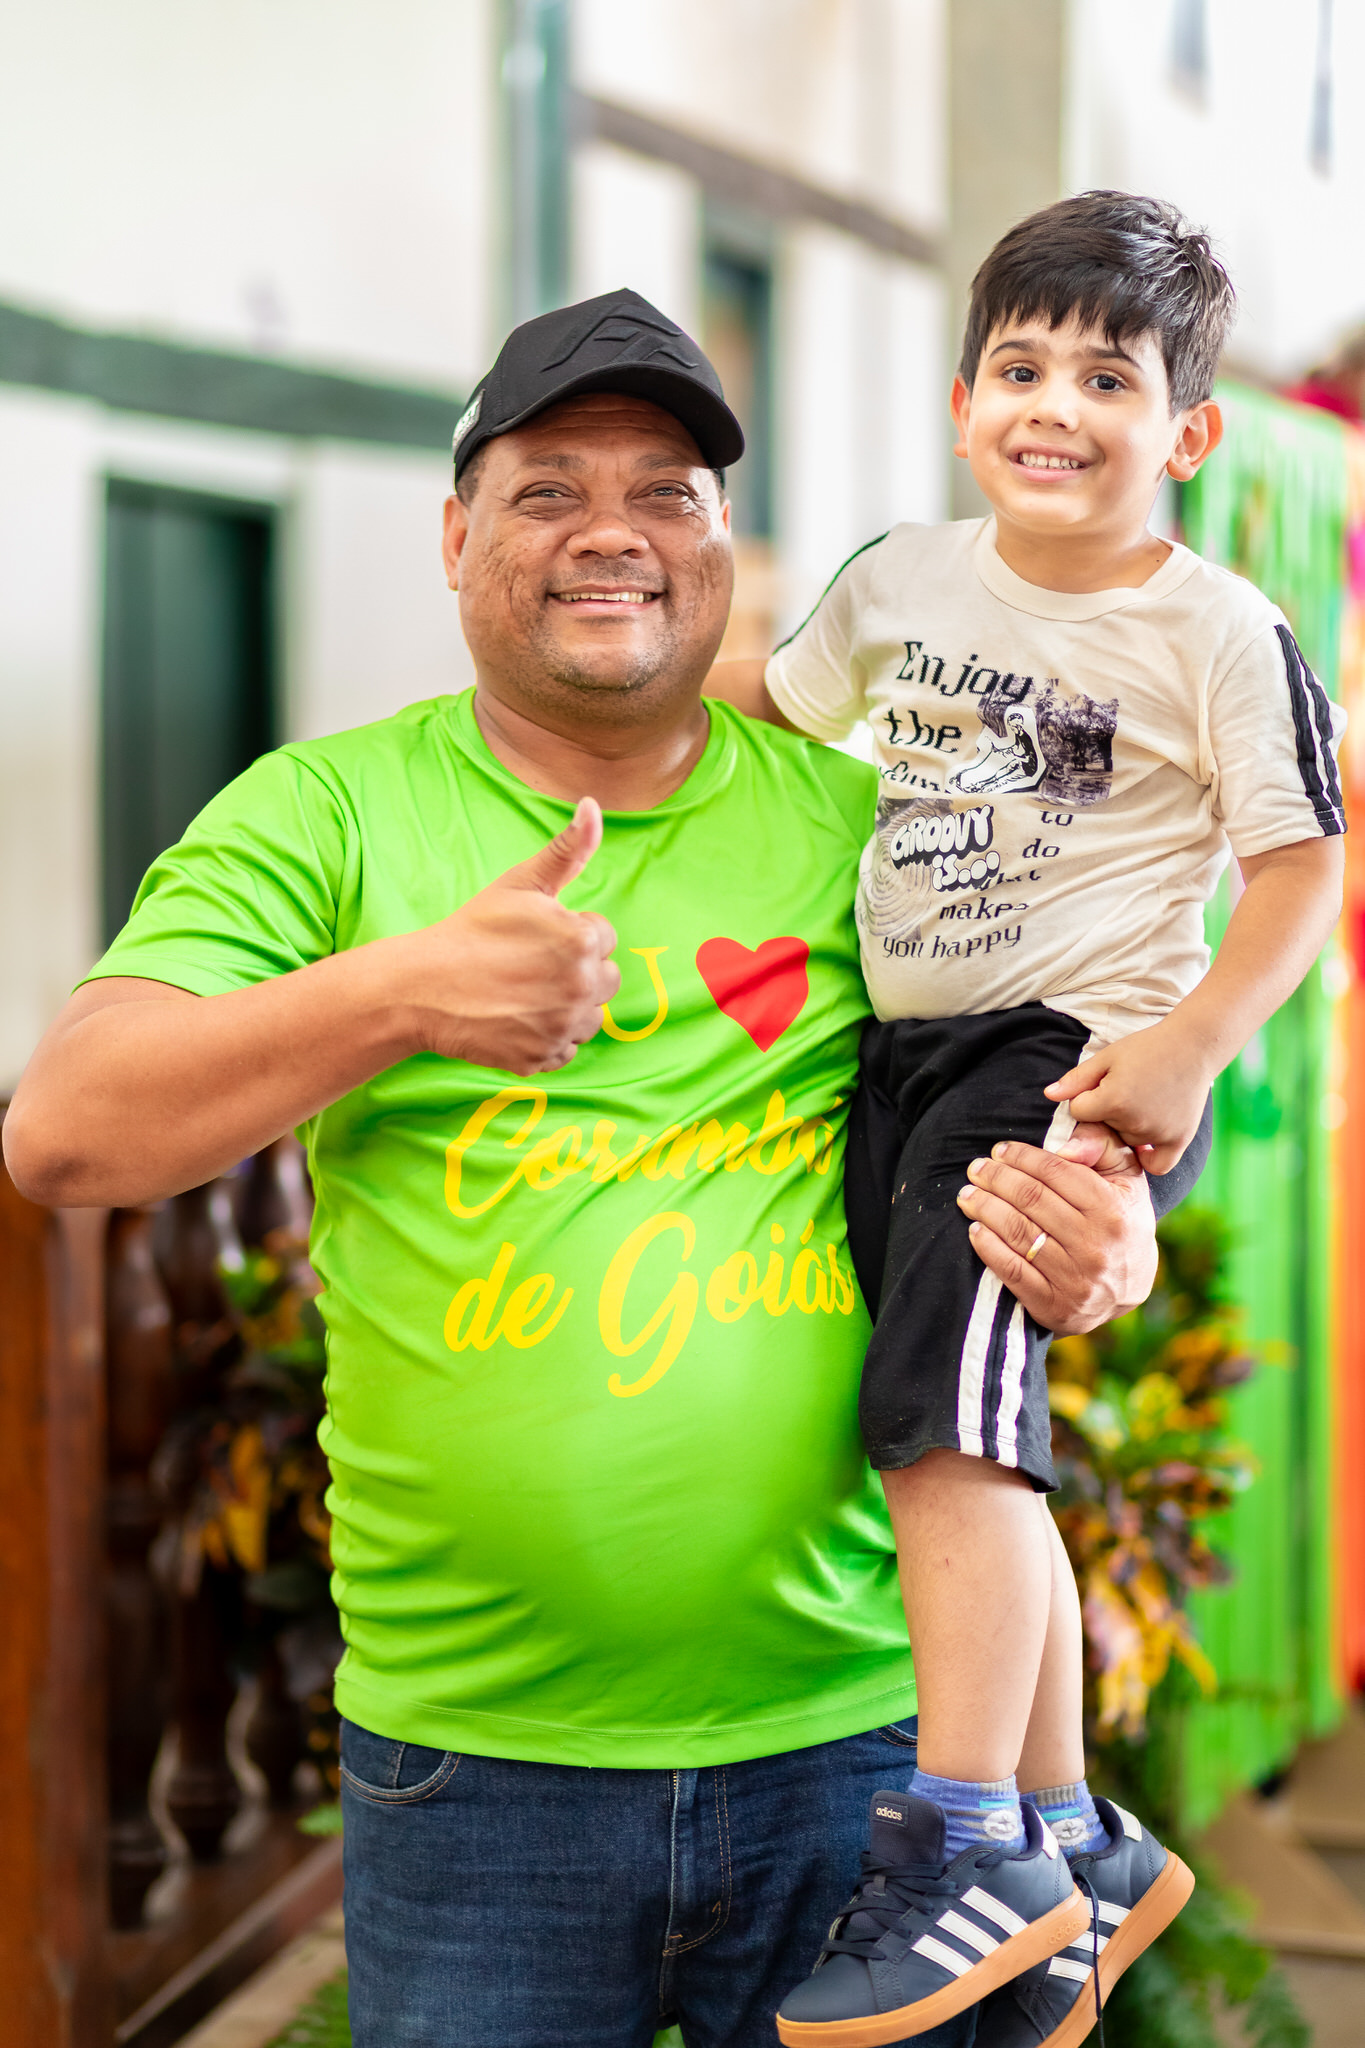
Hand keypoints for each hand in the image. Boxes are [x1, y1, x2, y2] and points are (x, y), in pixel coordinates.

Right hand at [392, 799, 620, 1073]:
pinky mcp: (543, 1059)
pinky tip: (516, 1019)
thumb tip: (594, 806)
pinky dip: (547, 1038)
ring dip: (567, 1007)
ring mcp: (562, 1028)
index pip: (603, 938)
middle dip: (577, 972)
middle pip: (605, 981)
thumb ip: (568, 849)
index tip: (535, 937)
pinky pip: (564, 1049)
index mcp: (582, 941)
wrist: (423, 988)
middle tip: (529, 966)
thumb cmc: (472, 930)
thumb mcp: (521, 883)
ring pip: (589, 1018)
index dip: (569, 934)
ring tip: (524, 993)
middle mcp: (581, 988)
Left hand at [955, 1128, 1157, 1334]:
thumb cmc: (1121, 1222)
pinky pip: (1012, 1271)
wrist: (1130, 1289)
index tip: (1000, 1150)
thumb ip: (1101, 1147)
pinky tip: (975, 1229)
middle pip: (1031, 1199)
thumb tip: (1065, 1145)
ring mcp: (1074, 1279)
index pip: (1055, 1172)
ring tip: (968, 1194)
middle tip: (976, 1169)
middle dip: (996, 1178)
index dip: (1022, 1157)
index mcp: (1112, 1209)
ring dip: (985, 1208)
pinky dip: (988, 1248)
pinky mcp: (1054, 1305)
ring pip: (1017, 1232)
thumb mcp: (1126, 1180)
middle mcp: (1094, 1245)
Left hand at [1044, 1019, 1210, 1176]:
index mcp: (1113, 1101)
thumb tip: (1048, 1095)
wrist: (1192, 1046)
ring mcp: (1158, 1134)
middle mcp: (1135, 1122)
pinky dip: (1149, 1158)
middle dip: (1108, 1115)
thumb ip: (1076, 1079)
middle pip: (1103, 1130)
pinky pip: (1157, 1166)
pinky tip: (1147, 1144)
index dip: (1086, 1099)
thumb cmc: (1147, 1047)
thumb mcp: (1107, 1057)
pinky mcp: (1179, 1140)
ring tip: (1144, 1102)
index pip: (1079, 1113)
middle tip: (1129, 1091)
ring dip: (1129, 1130)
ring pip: (1127, 1144)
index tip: (1102, 1085)